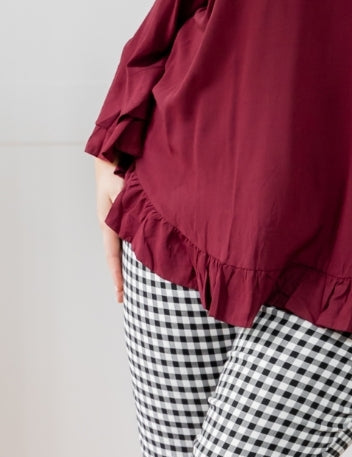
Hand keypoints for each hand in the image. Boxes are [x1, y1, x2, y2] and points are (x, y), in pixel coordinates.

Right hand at [94, 157, 125, 302]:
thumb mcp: (122, 191)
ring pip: (120, 247)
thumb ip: (128, 209)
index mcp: (108, 223)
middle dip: (120, 276)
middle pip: (115, 256)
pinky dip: (131, 248)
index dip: (117, 275)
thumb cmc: (116, 172)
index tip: (120, 294)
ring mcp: (114, 220)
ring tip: (132, 282)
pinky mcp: (120, 213)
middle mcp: (109, 224)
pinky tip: (138, 254)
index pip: (112, 256)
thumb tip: (134, 230)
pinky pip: (125, 236)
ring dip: (126, 263)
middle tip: (122, 298)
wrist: (110, 158)